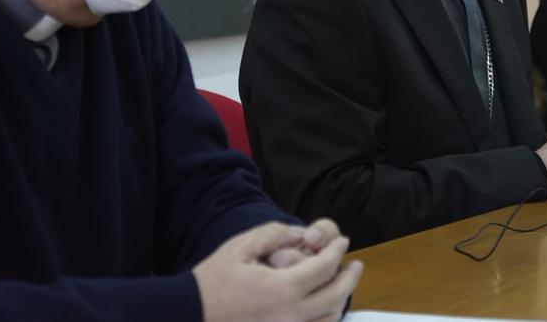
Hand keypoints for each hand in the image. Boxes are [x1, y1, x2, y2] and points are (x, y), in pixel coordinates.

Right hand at [194, 222, 363, 321]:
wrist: (191, 315)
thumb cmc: (214, 280)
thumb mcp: (241, 246)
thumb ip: (275, 234)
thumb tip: (302, 234)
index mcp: (283, 289)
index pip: (324, 268)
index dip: (337, 251)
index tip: (342, 242)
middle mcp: (291, 317)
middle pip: (335, 296)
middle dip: (350, 277)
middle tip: (355, 264)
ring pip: (328, 319)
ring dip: (339, 300)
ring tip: (341, 286)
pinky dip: (324, 320)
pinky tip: (323, 309)